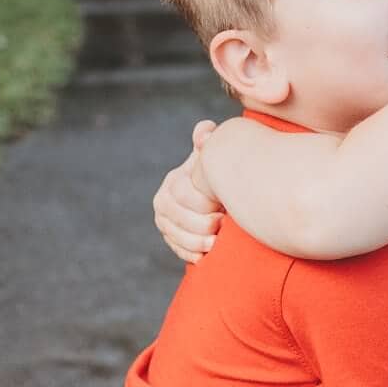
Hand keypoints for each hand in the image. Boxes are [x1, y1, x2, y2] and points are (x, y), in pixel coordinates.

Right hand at [154, 120, 223, 263]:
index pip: (182, 195)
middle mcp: (163, 203)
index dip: (203, 203)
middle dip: (202, 224)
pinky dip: (192, 254)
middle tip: (224, 225)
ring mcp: (166, 223)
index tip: (223, 205)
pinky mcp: (173, 240)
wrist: (218, 196)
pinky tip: (207, 255)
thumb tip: (204, 131)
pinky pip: (178, 251)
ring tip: (217, 242)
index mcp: (172, 184)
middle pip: (179, 219)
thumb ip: (207, 139)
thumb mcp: (211, 155)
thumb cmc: (216, 174)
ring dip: (198, 242)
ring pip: (177, 237)